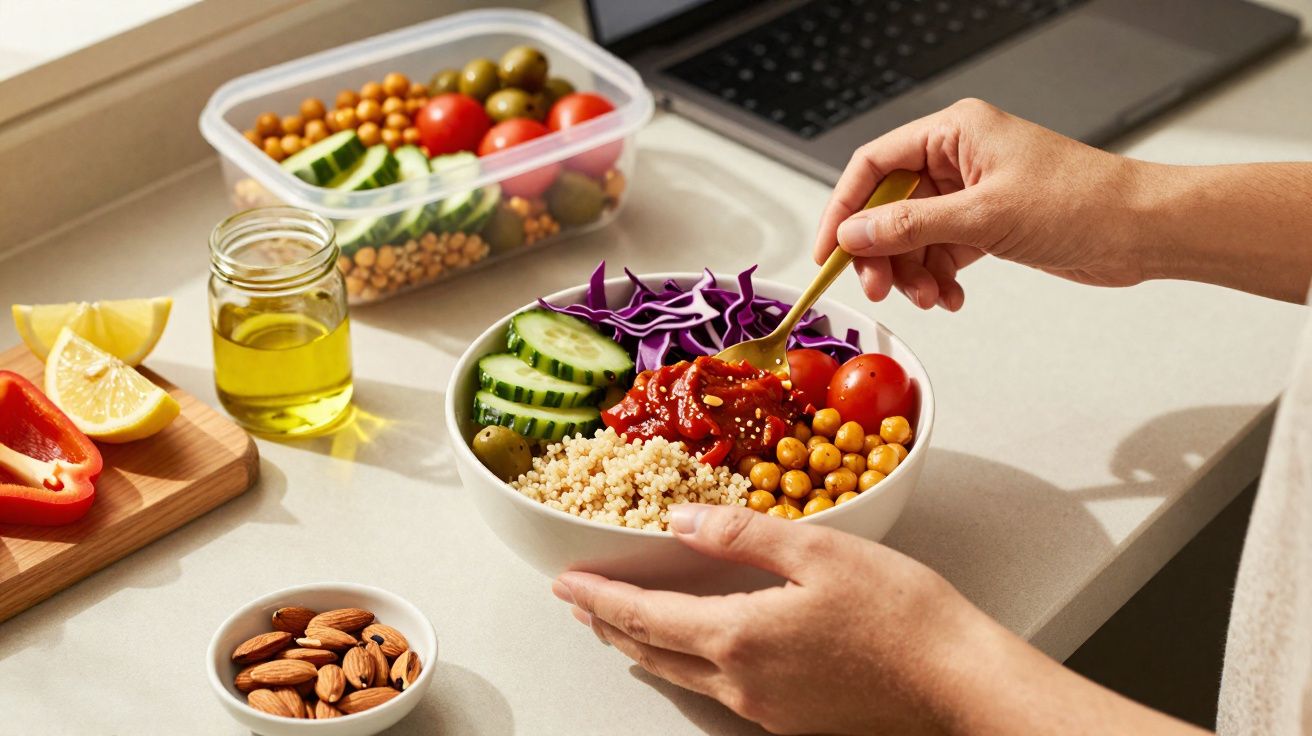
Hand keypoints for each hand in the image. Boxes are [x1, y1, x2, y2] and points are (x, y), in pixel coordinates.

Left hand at [552, 503, 992, 734]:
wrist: (957, 682)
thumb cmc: (901, 614)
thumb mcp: (818, 551)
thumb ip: (742, 535)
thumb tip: (680, 522)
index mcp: (739, 636)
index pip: (645, 615)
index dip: (600, 597)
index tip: (566, 582)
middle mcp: (742, 683)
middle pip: (653, 652)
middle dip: (610, 624)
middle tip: (580, 603)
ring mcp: (766, 710)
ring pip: (683, 676)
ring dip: (645, 647)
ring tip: (622, 628)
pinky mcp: (793, 721)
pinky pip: (719, 692)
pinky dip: (688, 664)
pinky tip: (697, 653)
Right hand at [814, 98, 1146, 309]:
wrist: (1141, 230)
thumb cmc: (1081, 202)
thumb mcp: (983, 216)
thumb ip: (911, 226)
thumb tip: (854, 234)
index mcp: (954, 131)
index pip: (874, 165)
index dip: (845, 209)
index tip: (829, 251)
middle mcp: (958, 157)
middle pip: (889, 206)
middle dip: (883, 252)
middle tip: (880, 288)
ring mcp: (972, 192)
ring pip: (913, 236)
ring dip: (914, 272)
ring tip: (933, 298)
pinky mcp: (987, 224)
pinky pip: (941, 252)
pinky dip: (940, 278)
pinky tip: (954, 296)